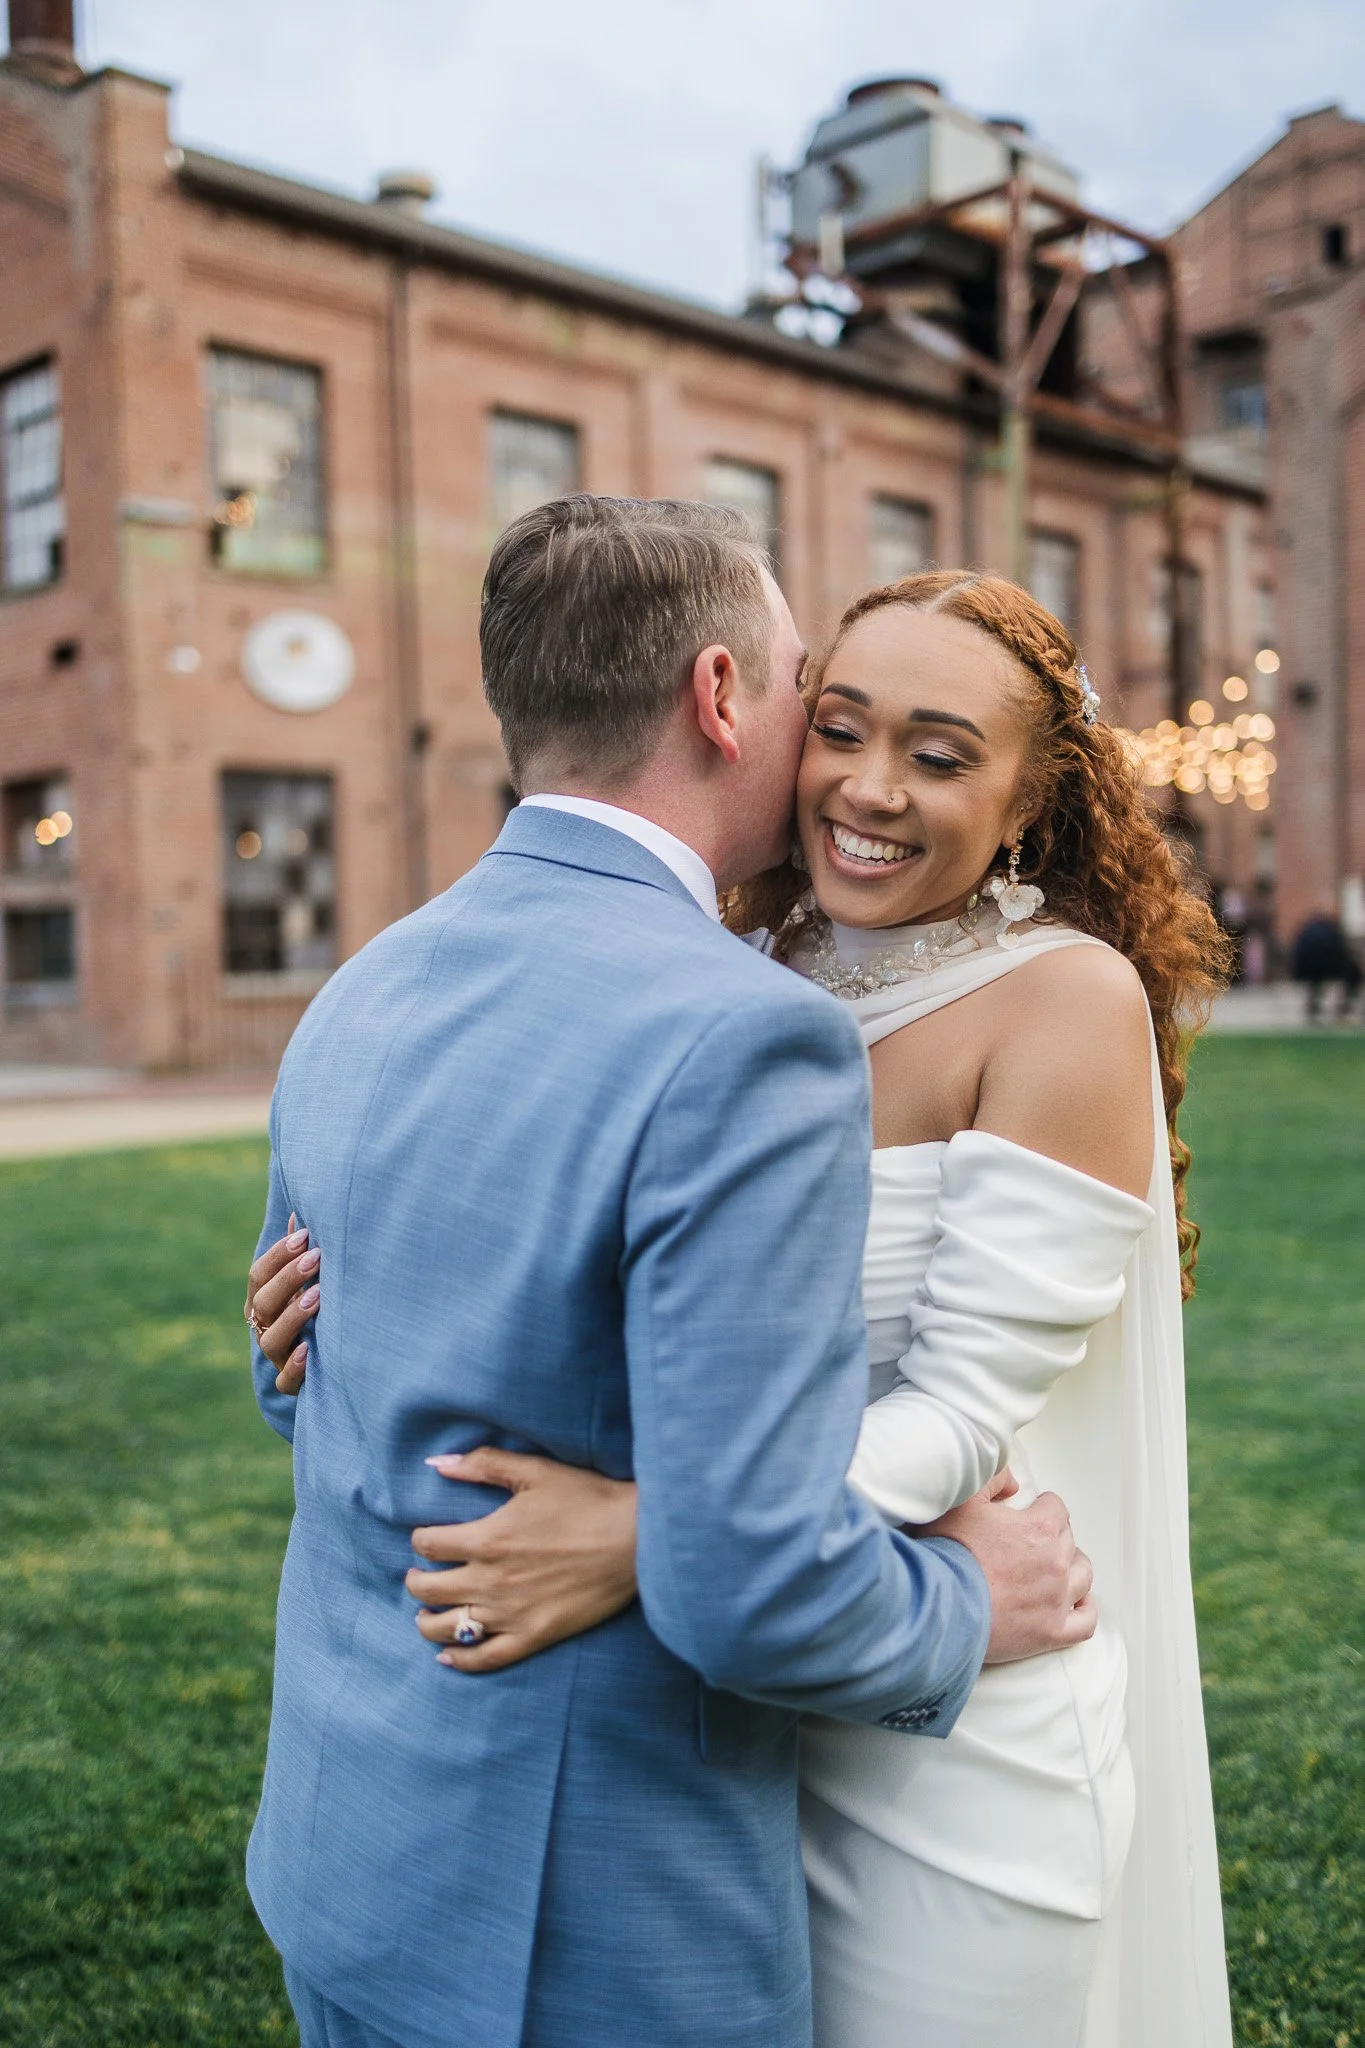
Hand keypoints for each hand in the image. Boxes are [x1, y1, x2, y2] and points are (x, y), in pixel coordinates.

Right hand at [244, 1216, 318, 1394]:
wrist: (336, 1361)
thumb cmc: (320, 1308)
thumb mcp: (310, 1280)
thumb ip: (301, 1252)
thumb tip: (301, 1214)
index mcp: (263, 1301)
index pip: (258, 1275)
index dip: (278, 1255)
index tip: (305, 1236)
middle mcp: (265, 1328)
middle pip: (263, 1303)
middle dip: (288, 1278)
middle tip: (317, 1257)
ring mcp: (277, 1358)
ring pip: (271, 1341)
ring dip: (293, 1317)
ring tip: (318, 1296)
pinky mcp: (292, 1385)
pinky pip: (285, 1382)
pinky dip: (295, 1368)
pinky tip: (310, 1349)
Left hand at [406, 1447, 638, 1673]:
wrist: (635, 1539)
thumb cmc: (587, 1500)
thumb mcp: (534, 1471)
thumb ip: (483, 1464)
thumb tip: (437, 1464)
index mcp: (488, 1538)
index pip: (428, 1544)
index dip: (419, 1539)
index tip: (426, 1538)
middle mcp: (491, 1580)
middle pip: (428, 1590)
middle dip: (415, 1581)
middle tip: (419, 1576)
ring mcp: (511, 1614)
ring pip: (448, 1628)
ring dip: (426, 1622)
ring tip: (425, 1615)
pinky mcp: (534, 1636)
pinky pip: (485, 1658)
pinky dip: (460, 1660)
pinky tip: (447, 1655)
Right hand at [919, 1475, 1096, 1663]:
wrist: (940, 1604)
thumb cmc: (950, 1552)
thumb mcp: (963, 1500)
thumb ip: (992, 1479)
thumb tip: (1012, 1481)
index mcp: (1040, 1528)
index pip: (1056, 1507)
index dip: (1041, 1507)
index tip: (1029, 1512)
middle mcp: (1057, 1562)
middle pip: (1069, 1541)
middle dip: (1053, 1537)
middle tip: (1029, 1542)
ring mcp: (1057, 1599)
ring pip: (1083, 1576)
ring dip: (1072, 1568)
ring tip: (1054, 1569)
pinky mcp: (1051, 1632)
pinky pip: (1085, 1622)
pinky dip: (1084, 1611)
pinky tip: (1076, 1604)